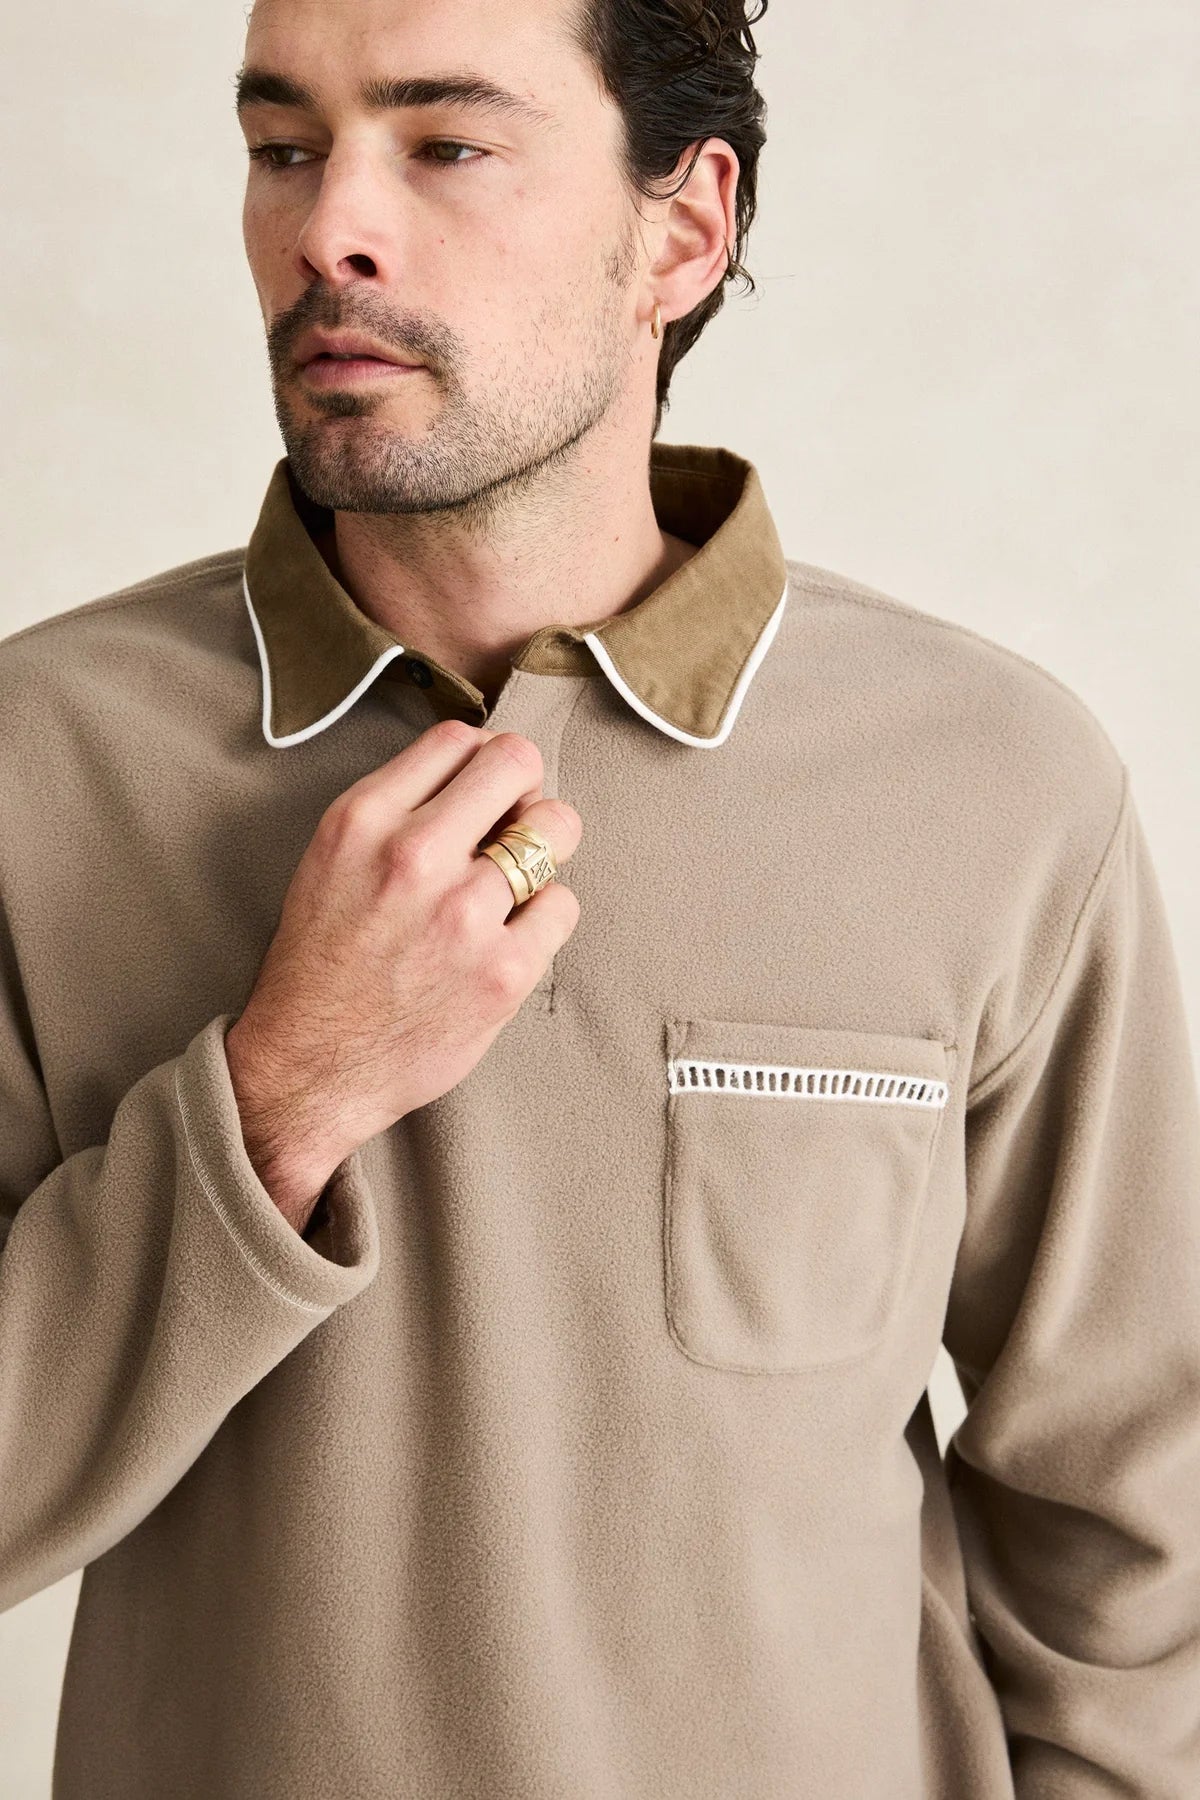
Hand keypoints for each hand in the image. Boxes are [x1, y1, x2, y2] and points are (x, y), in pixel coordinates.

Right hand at [225, 720, 581, 1221]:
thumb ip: (400, 809)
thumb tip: (483, 770)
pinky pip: (562, 906)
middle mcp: (412, 856)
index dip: (482, 761)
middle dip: (524, 790)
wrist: (309, 1068)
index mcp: (364, 820)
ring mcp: (463, 914)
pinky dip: (544, 918)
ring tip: (509, 890)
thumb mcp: (333, 859)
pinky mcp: (502, 971)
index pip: (458, 739)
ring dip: (541, 855)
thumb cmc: (323, 963)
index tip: (484, 793)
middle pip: (518, 764)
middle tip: (514, 828)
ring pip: (556, 831)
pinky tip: (508, 939)